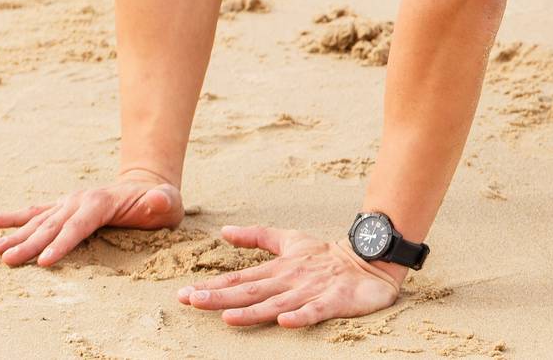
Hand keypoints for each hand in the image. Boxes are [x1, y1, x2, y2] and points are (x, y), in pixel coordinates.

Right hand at [0, 169, 183, 266]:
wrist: (148, 184)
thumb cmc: (160, 202)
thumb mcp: (169, 202)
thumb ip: (162, 202)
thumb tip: (157, 199)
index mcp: (102, 202)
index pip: (79, 226)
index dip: (63, 243)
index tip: (44, 262)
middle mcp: (80, 200)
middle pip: (52, 226)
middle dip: (31, 244)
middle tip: (8, 261)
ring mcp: (69, 202)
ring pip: (39, 220)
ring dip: (16, 234)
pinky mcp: (63, 207)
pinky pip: (35, 212)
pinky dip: (13, 217)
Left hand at [177, 224, 402, 326]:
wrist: (369, 259)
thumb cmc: (327, 254)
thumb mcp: (291, 240)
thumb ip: (257, 237)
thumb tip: (224, 231)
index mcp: (279, 268)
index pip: (240, 278)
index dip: (212, 286)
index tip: (184, 294)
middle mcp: (290, 280)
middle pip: (250, 291)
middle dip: (219, 297)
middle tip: (190, 301)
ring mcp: (311, 290)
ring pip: (277, 303)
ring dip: (252, 311)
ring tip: (226, 316)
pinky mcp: (334, 301)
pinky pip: (316, 310)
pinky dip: (301, 316)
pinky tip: (285, 321)